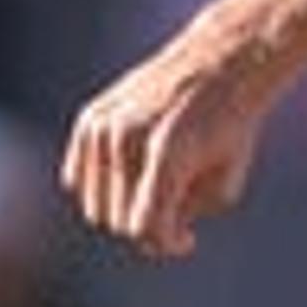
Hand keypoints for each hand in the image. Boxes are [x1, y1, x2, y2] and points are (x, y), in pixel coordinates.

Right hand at [60, 34, 270, 257]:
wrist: (221, 63)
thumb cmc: (230, 127)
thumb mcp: (225, 183)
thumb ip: (186, 218)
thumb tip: (147, 240)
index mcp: (166, 156)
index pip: (144, 228)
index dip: (167, 244)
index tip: (188, 240)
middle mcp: (127, 140)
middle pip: (119, 222)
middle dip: (150, 227)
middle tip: (180, 211)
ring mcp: (104, 127)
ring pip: (96, 206)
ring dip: (127, 208)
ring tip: (162, 190)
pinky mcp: (90, 119)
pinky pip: (77, 179)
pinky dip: (103, 188)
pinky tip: (134, 176)